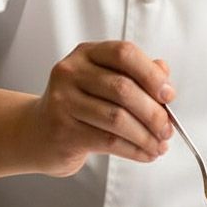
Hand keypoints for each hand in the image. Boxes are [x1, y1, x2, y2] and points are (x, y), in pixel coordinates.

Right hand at [25, 41, 173, 176]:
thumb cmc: (78, 104)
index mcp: (87, 53)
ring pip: (117, 118)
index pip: (124, 53)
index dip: (151, 74)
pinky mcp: (63, 130)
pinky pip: (108, 141)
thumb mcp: (105, 81)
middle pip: (123, 89)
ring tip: (159, 145)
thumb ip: (136, 75)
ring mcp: (63, 101)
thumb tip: (165, 79)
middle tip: (168, 128)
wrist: (37, 132)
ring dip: (146, 135)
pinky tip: (145, 153)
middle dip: (154, 112)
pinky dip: (134, 150)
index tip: (168, 94)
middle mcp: (72, 72)